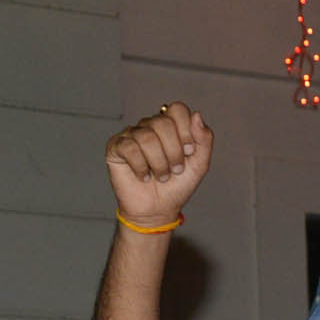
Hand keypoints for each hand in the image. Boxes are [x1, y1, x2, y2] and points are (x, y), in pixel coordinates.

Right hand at [105, 103, 215, 229]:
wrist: (158, 210)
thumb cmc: (177, 186)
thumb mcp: (199, 164)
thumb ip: (204, 139)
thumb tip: (197, 115)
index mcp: (170, 126)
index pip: (177, 109)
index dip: (186, 131)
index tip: (188, 151)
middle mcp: (150, 126)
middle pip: (162, 123)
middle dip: (173, 151)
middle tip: (175, 169)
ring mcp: (131, 135)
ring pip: (146, 136)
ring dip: (159, 163)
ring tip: (161, 176)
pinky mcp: (116, 147)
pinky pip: (129, 148)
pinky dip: (141, 167)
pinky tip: (144, 176)